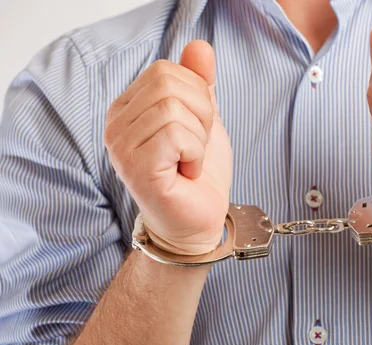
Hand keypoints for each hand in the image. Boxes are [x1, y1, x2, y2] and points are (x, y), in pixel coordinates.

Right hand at [104, 41, 231, 255]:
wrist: (198, 218)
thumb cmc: (198, 172)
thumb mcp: (203, 118)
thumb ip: (198, 82)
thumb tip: (199, 47)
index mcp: (128, 107)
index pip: (166, 71)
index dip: (197, 97)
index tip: (195, 130)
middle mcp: (115, 124)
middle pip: (170, 85)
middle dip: (201, 115)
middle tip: (195, 147)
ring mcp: (120, 146)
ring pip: (174, 109)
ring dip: (198, 138)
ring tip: (189, 161)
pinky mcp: (135, 167)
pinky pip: (176, 135)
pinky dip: (195, 153)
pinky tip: (186, 172)